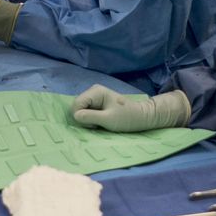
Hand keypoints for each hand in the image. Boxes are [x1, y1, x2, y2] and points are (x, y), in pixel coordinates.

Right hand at [70, 85, 191, 131]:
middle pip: (77, 106)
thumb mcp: (108, 119)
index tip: (94, 124)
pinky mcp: (96, 103)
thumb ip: (90, 117)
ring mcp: (94, 97)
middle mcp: (93, 91)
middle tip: (98, 124)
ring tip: (100, 123)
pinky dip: (90, 119)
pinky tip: (100, 121)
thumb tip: (74, 116)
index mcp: (96, 91)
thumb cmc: (126, 118)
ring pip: (80, 110)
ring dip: (87, 119)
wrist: (141, 117)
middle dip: (83, 118)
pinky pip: (86, 111)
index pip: (76, 104)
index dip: (81, 117)